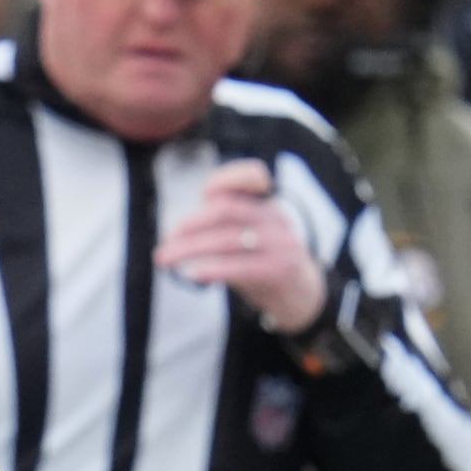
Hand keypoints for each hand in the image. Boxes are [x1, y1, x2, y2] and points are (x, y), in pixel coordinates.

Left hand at [153, 160, 325, 334]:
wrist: (304, 295)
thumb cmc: (265, 262)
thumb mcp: (250, 236)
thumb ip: (223, 227)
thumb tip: (176, 232)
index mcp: (267, 204)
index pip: (254, 175)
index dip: (228, 177)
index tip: (203, 193)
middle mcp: (274, 218)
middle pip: (228, 209)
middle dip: (191, 223)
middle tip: (167, 239)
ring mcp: (279, 243)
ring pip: (227, 239)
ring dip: (190, 249)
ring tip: (165, 259)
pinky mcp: (278, 270)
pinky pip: (241, 266)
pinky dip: (214, 269)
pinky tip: (194, 275)